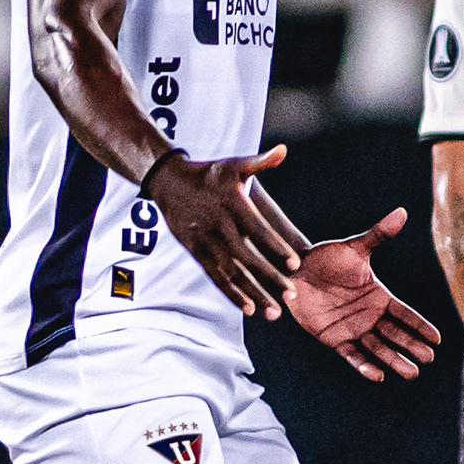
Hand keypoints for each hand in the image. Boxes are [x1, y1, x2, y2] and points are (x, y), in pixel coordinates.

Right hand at [147, 145, 300, 317]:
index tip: (295, 264)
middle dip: (269, 277)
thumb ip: (261, 161)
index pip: (257, 229)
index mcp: (231, 203)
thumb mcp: (234, 164)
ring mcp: (205, 241)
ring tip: (273, 312)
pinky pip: (215, 277)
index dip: (275, 247)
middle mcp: (218, 225)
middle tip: (291, 294)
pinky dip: (231, 294)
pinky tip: (249, 309)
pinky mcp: (196, 252)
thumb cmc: (209, 173)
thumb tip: (283, 151)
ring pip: (231, 272)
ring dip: (253, 293)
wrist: (168, 181)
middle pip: (246, 257)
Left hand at [284, 207, 441, 381]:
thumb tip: (402, 212)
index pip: (405, 314)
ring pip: (378, 348)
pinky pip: (352, 354)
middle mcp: (369, 314)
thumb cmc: (326, 256)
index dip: (420, 326)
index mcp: (379, 295)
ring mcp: (353, 328)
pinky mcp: (334, 338)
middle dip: (412, 347)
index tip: (436, 339)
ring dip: (394, 361)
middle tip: (427, 360)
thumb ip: (379, 235)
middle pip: (396, 334)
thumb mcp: (355, 247)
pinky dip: (364, 365)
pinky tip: (378, 375)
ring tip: (411, 373)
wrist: (294, 270)